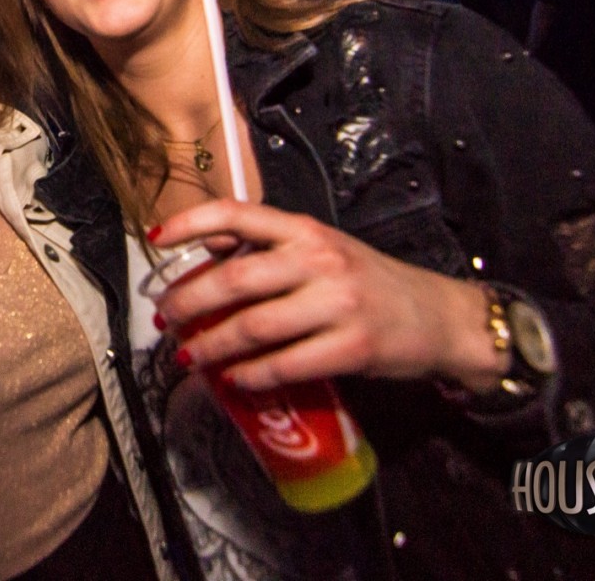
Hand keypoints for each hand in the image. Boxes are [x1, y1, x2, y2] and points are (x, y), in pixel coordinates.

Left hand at [148, 199, 502, 392]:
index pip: (237, 214)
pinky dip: (251, 376)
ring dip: (212, 346)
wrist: (439, 316)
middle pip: (234, 280)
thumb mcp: (324, 248)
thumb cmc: (371, 282)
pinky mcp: (351, 347)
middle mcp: (319, 260)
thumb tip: (209, 245)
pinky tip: (234, 380)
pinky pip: (285, 365)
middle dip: (188, 303)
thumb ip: (270, 245)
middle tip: (166, 320)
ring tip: (190, 356)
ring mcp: (337, 304)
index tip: (155, 241)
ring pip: (253, 327)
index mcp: (306, 230)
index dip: (191, 224)